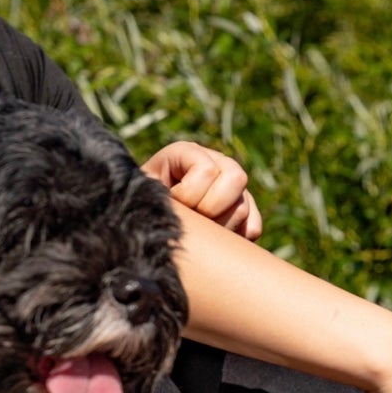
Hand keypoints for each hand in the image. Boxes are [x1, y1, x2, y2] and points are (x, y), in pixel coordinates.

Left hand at [141, 139, 262, 239]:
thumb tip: (176, 207)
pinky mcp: (243, 211)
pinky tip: (217, 240)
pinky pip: (252, 226)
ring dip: (220, 227)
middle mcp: (216, 163)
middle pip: (236, 179)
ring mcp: (232, 188)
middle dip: (211, 209)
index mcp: (187, 152)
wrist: (144, 224)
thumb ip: (156, 190)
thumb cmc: (139, 206)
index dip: (188, 195)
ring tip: (198, 232)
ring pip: (243, 207)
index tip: (172, 204)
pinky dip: (237, 238)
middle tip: (191, 220)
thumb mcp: (143, 194)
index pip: (206, 171)